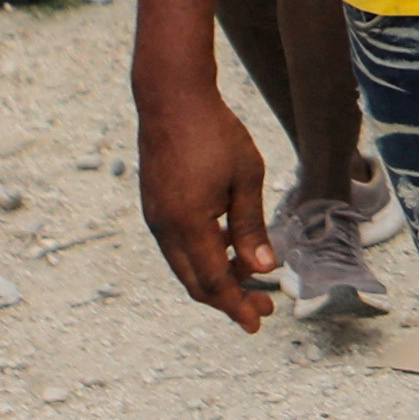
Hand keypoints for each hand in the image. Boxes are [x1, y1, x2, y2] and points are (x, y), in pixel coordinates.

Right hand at [134, 82, 276, 332]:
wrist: (171, 97)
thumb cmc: (214, 132)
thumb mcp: (246, 178)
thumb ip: (251, 226)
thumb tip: (263, 268)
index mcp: (188, 225)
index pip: (213, 282)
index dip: (237, 306)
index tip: (258, 321)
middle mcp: (165, 228)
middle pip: (195, 283)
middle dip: (229, 300)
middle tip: (263, 307)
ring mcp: (156, 217)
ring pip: (185, 266)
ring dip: (216, 277)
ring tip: (251, 276)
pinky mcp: (155, 205)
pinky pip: (178, 246)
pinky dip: (203, 257)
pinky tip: (228, 248)